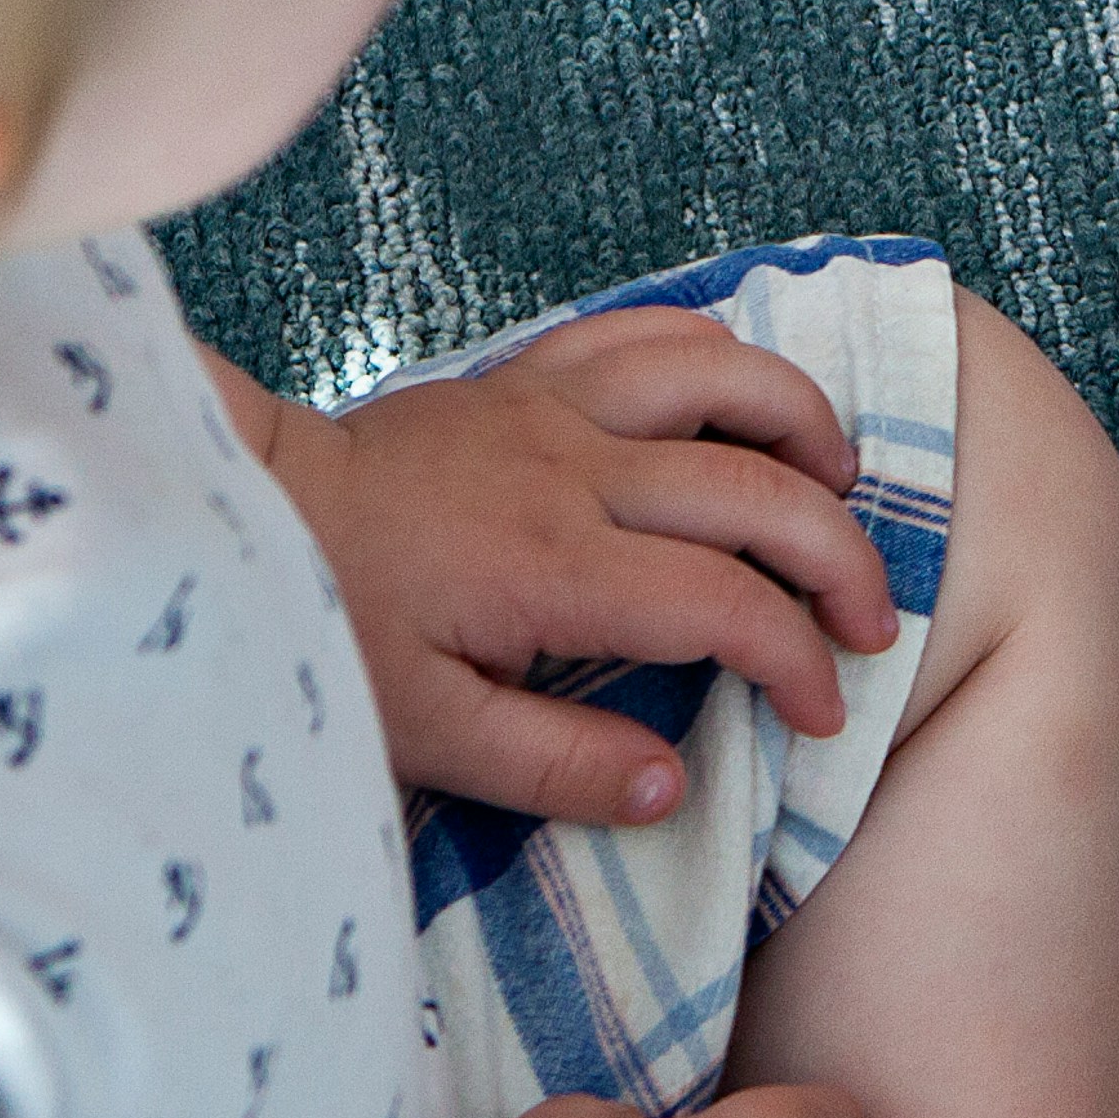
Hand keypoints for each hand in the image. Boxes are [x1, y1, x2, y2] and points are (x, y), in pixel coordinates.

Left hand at [244, 315, 900, 823]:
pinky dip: (722, 353)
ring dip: (804, 425)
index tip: (823, 711)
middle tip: (872, 622)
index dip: (798, 661)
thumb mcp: (424, 734)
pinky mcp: (530, 374)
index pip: (725, 606)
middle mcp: (573, 471)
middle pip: (758, 489)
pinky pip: (650, 330)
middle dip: (841, 559)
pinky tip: (748, 403)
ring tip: (839, 488)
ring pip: (724, 377)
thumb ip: (554, 766)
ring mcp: (555, 407)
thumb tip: (674, 786)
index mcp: (553, 568)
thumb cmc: (329, 630)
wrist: (246, 514)